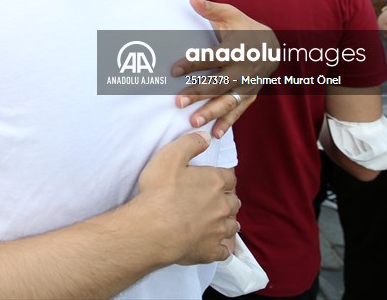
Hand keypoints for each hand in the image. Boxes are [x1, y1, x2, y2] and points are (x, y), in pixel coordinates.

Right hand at [133, 132, 238, 265]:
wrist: (152, 229)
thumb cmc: (159, 192)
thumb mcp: (170, 156)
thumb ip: (190, 143)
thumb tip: (206, 136)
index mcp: (216, 182)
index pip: (230, 177)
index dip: (222, 178)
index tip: (214, 180)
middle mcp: (223, 206)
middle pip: (234, 202)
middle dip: (226, 199)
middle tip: (214, 200)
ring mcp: (218, 230)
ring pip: (232, 225)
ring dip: (226, 222)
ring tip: (216, 221)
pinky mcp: (211, 251)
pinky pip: (224, 251)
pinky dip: (220, 247)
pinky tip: (213, 244)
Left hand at [171, 0, 274, 136]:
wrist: (272, 44)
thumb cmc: (244, 27)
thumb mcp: (229, 15)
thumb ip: (209, 8)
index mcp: (236, 49)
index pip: (210, 58)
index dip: (192, 63)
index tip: (173, 70)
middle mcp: (243, 70)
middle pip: (218, 83)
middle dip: (198, 93)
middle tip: (178, 102)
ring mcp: (248, 85)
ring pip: (228, 101)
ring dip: (211, 112)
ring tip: (193, 123)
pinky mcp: (250, 96)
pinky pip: (239, 111)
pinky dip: (228, 123)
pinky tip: (215, 135)